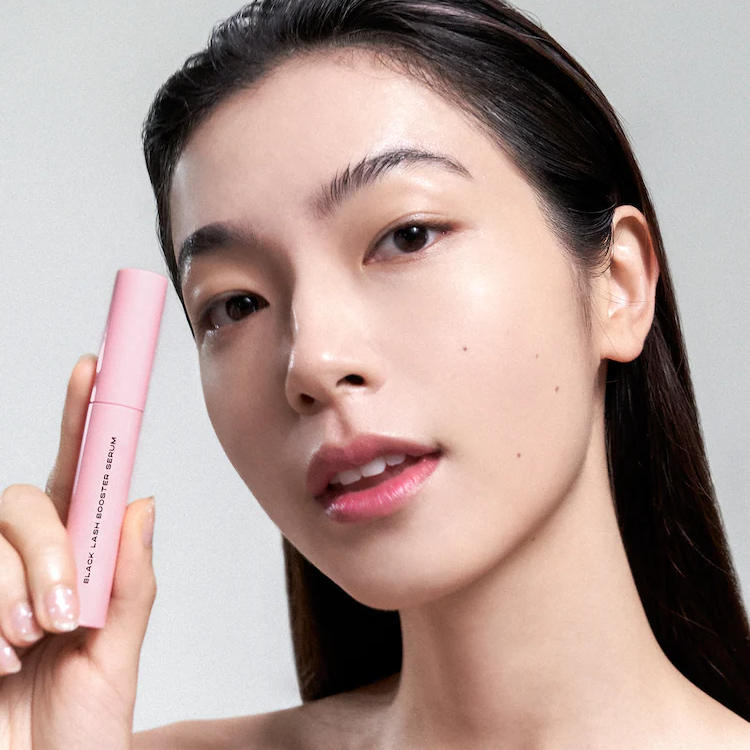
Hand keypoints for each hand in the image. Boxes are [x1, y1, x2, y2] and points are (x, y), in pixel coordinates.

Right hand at [0, 354, 156, 748]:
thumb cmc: (76, 732)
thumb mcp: (113, 658)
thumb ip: (130, 582)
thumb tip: (144, 501)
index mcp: (76, 564)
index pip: (79, 478)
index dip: (83, 420)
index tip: (94, 367)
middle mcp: (24, 565)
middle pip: (23, 502)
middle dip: (46, 551)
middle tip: (64, 613)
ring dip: (9, 596)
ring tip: (25, 649)